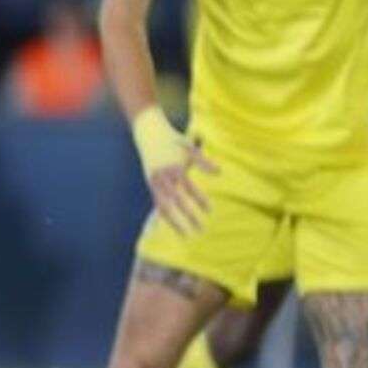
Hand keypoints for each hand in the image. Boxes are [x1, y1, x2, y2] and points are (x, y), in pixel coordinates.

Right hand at [132, 109, 216, 236]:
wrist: (148, 132)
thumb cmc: (173, 139)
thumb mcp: (189, 147)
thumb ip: (203, 161)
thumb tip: (219, 173)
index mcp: (174, 167)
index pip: (189, 188)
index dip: (200, 200)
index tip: (210, 211)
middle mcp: (163, 176)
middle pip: (177, 201)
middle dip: (188, 216)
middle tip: (201, 230)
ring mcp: (155, 181)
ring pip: (164, 206)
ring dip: (175, 222)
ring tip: (185, 235)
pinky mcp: (150, 183)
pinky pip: (157, 202)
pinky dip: (164, 215)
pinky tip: (171, 226)